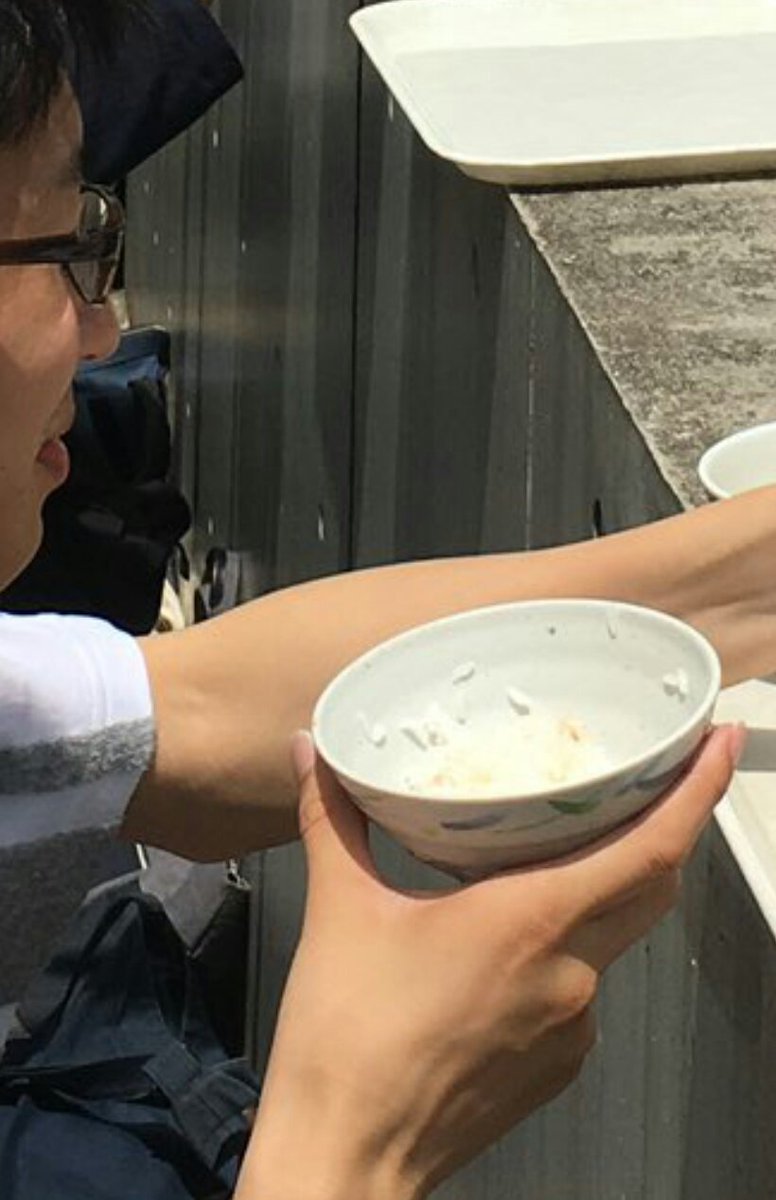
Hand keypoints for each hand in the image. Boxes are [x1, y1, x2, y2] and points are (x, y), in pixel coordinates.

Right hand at [236, 724, 742, 1199]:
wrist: (346, 1154)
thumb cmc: (345, 1041)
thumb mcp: (339, 909)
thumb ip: (333, 819)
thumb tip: (313, 753)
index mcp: (528, 922)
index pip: (651, 849)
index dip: (697, 791)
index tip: (718, 744)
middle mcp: (569, 973)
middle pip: (653, 886)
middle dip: (664, 827)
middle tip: (650, 778)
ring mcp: (573, 1024)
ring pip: (617, 935)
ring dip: (606, 888)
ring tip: (558, 852)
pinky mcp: (560, 1062)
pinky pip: (586, 984)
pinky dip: (570, 944)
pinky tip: (517, 935)